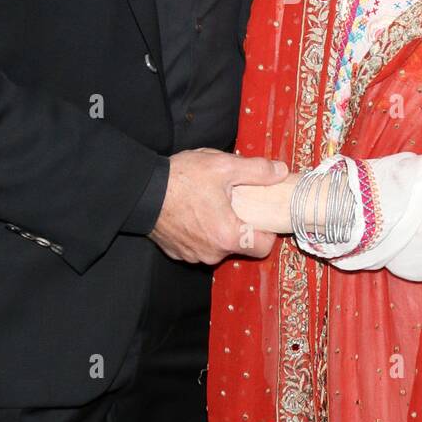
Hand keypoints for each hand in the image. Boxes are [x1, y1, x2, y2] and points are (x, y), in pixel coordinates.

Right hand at [149, 148, 287, 265]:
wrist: (140, 190)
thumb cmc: (182, 179)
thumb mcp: (224, 166)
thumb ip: (257, 170)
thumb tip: (280, 171)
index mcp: (228, 236)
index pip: (264, 247)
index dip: (267, 230)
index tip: (261, 214)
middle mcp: (212, 253)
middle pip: (240, 245)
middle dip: (240, 224)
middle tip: (233, 201)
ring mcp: (193, 255)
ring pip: (218, 246)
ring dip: (219, 228)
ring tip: (210, 203)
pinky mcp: (177, 252)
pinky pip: (198, 245)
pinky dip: (200, 232)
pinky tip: (192, 211)